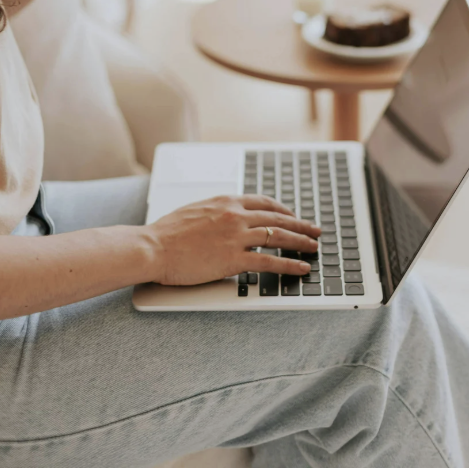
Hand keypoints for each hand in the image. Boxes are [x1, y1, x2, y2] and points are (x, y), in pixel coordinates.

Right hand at [144, 195, 320, 285]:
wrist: (153, 247)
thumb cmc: (167, 232)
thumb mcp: (196, 209)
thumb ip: (216, 211)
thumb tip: (226, 215)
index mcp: (226, 201)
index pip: (264, 202)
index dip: (283, 209)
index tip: (293, 216)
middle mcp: (235, 214)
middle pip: (278, 218)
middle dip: (300, 224)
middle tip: (315, 230)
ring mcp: (236, 236)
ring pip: (279, 237)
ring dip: (301, 242)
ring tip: (314, 247)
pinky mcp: (234, 259)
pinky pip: (270, 261)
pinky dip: (290, 265)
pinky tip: (301, 268)